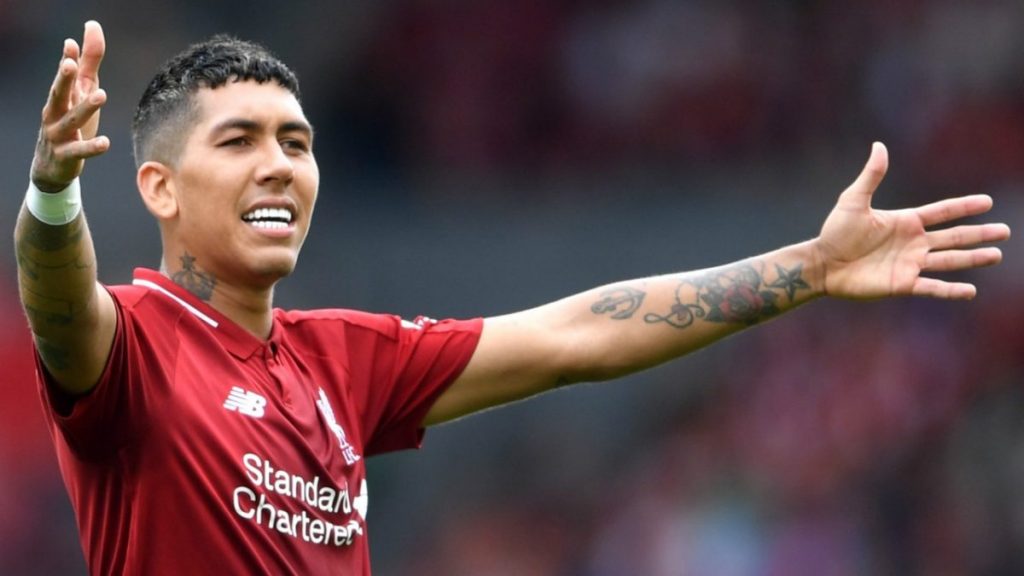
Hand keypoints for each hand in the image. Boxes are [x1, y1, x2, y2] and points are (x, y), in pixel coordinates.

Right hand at [31, 20, 107, 192]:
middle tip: (70, 63)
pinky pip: (79, 151)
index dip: (67, 60)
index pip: (64, 76)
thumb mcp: (78, 96)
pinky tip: (105, 143)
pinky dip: (91, 147)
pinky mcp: (66, 155)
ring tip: (101, 94)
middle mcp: (55, 113)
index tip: (71, 44)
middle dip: (64, 78)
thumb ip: (83, 68)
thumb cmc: (69, 125)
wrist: (51, 166)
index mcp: (60, 97)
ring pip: (71, 120)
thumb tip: (76, 38)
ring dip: (85, 108)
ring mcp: (59, 134)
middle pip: (58, 93)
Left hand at [815, 142, 1009, 299]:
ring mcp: (910, 264)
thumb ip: (871, 176)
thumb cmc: (835, 232)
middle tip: (1005, 231)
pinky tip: (970, 290)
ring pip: (949, 261)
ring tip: (996, 255)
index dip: (964, 207)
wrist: (822, 264)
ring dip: (972, 258)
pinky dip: (951, 290)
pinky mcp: (902, 284)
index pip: (942, 212)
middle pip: (954, 237)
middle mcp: (913, 243)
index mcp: (906, 222)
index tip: (987, 202)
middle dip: (979, 234)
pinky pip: (931, 287)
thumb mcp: (853, 201)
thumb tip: (879, 146)